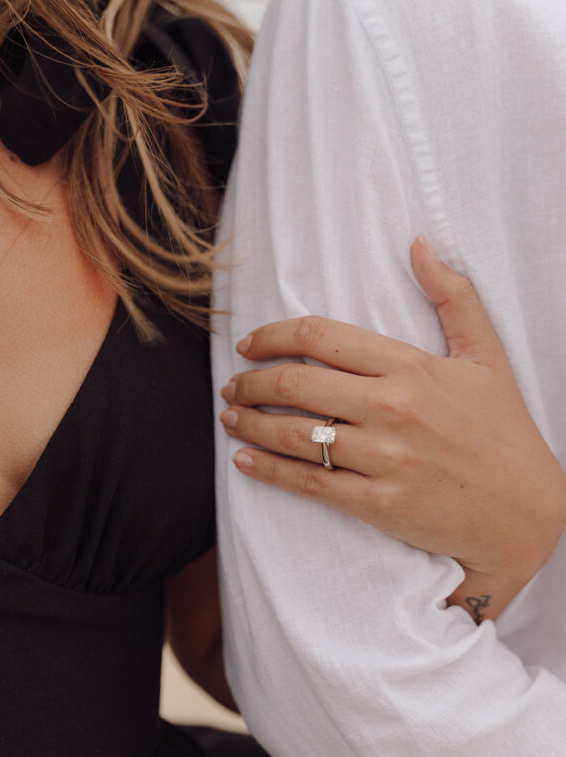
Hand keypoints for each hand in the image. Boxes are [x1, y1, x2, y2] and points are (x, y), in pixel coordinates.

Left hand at [220, 236, 565, 620]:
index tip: (249, 345)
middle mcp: (392, 407)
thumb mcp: (486, 356)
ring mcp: (384, 457)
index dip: (272, 337)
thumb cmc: (504, 432)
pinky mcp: (378, 503)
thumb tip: (419, 244)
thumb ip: (453, 296)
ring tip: (230, 418)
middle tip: (232, 386)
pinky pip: (308, 482)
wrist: (526, 512)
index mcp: (411, 366)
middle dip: (249, 383)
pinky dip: (268, 470)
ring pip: (293, 434)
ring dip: (249, 424)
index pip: (320, 337)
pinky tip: (244, 460)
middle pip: (294, 385)